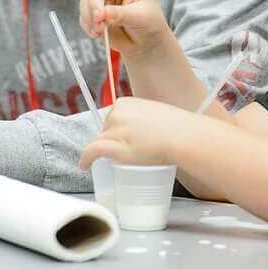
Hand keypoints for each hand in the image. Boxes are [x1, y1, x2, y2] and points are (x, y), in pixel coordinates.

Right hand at [78, 0, 173, 59]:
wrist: (147, 44)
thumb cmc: (150, 23)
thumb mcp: (142, 17)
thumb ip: (121, 14)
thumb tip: (102, 14)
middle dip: (94, 4)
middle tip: (99, 19)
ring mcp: (101, 2)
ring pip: (86, 4)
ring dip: (90, 18)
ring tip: (101, 31)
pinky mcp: (94, 18)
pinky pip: (84, 19)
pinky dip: (88, 27)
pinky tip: (98, 34)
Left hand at [79, 96, 195, 168]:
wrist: (183, 137)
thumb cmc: (176, 128)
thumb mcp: (155, 113)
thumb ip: (143, 118)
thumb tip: (139, 129)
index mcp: (126, 103)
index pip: (112, 117)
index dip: (115, 130)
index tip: (119, 138)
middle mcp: (117, 113)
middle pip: (105, 130)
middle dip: (113, 140)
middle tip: (130, 151)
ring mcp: (115, 130)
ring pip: (101, 142)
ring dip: (106, 151)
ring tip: (121, 160)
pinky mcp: (115, 146)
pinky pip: (93, 151)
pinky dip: (86, 158)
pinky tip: (84, 165)